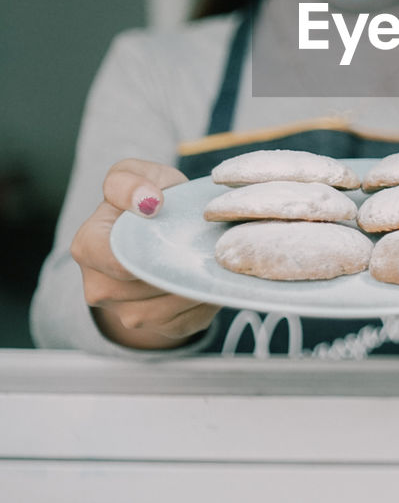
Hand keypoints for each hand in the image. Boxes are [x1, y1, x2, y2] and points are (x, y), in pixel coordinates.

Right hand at [71, 158, 219, 349]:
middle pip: (148, 287)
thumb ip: (130, 180)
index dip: (150, 249)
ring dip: (193, 283)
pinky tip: (205, 275)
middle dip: (177, 265)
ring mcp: (127, 315)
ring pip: (169, 308)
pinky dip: (204, 298)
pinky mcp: (159, 328)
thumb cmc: (147, 197)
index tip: (173, 228)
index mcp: (88, 247)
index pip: (118, 262)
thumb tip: (148, 202)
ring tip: (204, 256)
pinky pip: (188, 320)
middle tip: (202, 241)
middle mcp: (100, 288)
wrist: (157, 228)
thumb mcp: (133, 173)